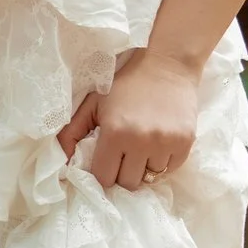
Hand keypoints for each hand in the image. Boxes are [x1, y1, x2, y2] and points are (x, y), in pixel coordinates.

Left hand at [57, 49, 201, 189]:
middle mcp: (141, 141)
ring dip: (144, 167)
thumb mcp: (94, 102)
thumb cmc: (126, 82)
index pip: (104, 178)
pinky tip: (158, 144)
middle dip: (122, 173)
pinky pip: (170, 169)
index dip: (103, 172)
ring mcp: (165, 143)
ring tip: (143, 147)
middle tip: (124, 155)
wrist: (168, 64)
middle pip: (128, 183)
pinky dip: (163, 163)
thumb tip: (61, 163)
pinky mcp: (185, 142)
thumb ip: (72, 132)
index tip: (106, 161)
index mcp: (115, 133)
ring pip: (150, 178)